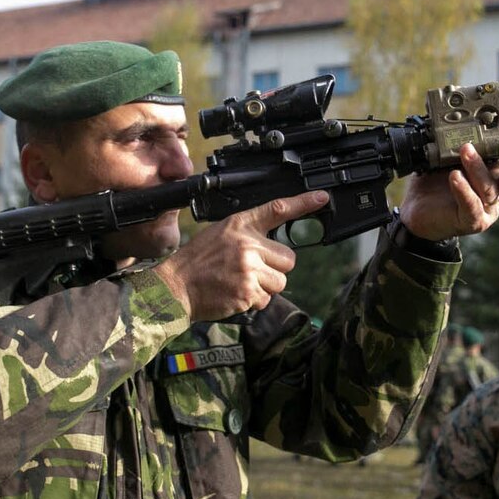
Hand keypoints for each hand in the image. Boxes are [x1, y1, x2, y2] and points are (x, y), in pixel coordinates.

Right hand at [153, 191, 328, 321]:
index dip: (302, 203)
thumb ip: (249, 235)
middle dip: (275, 268)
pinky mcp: (248, 292)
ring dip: (266, 287)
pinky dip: (254, 300)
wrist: (176, 286)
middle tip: (251, 270)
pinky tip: (235, 293)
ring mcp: (249, 269)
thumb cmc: (198, 261)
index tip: (322, 198)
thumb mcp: (221, 234)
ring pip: (281, 282)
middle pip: (288, 259)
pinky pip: (267, 299)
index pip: (277, 209)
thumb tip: (275, 246)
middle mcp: (247, 244)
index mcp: (240, 225)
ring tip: (241, 282)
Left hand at [397, 136, 498, 240]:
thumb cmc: (436, 182)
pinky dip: (464, 189)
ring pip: (490, 188)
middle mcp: (497, 192)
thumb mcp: (450, 157)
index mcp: (497, 175)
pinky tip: (455, 176)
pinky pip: (471, 205)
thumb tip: (461, 112)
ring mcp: (485, 209)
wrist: (417, 211)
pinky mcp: (471, 220)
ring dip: (478, 167)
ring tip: (465, 150)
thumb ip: (461, 140)